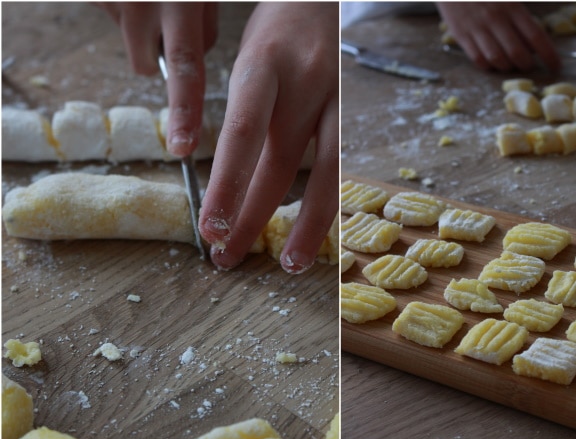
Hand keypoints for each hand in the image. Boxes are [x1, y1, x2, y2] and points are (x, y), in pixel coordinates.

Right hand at [98, 2, 217, 155]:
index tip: (182, 148)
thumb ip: (202, 23)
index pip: (186, 69)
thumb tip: (192, 59)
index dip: (185, 112)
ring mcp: (115, 0)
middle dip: (161, 79)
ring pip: (133, 43)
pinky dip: (128, 10)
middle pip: (147, 67)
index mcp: (181, 3)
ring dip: (144, 32)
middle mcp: (144, 4)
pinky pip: (116, 18)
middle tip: (176, 102)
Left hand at [199, 3, 338, 273]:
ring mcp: (336, 100)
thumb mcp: (247, 54)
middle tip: (228, 256)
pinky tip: (316, 226)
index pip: (242, 137)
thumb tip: (225, 168)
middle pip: (279, 166)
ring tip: (291, 263)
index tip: (209, 227)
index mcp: (262, 67)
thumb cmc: (279, 26)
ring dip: (308, 225)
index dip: (226, 186)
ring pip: (327, 174)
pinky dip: (327, 200)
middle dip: (252, 217)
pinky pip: (342, 166)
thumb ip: (240, 109)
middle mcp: (303, 85)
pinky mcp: (355, 112)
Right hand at [437, 2, 559, 72]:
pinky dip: (487, 65)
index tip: (556, 66)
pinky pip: (477, 59)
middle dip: (527, 65)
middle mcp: (496, 19)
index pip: (536, 36)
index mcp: (512, 7)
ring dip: (507, 67)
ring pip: (497, 59)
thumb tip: (533, 42)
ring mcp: (477, 28)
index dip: (549, 55)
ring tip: (510, 64)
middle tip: (529, 65)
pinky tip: (492, 61)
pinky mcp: (461, 35)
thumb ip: (522, 15)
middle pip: (517, 52)